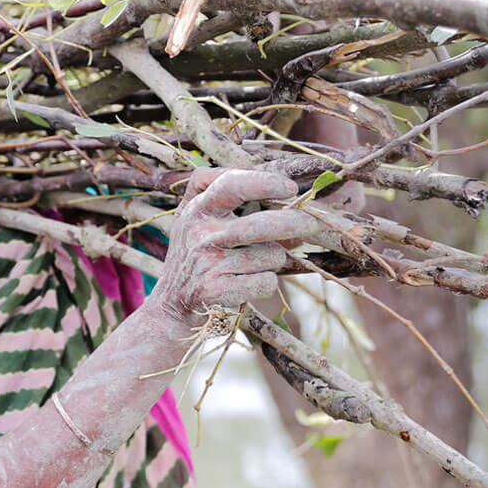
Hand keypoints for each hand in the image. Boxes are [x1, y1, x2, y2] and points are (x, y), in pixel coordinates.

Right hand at [151, 168, 319, 322]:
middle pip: (260, 225)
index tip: (290, 188)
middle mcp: (200, 234)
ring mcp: (207, 263)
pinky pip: (265, 282)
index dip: (264, 182)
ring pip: (270, 256)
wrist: (172, 305)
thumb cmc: (195, 254)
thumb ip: (220, 189)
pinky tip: (250, 283)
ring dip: (274, 260)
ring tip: (255, 264)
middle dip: (295, 223)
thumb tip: (278, 187)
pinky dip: (267, 283)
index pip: (231, 185)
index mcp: (198, 208)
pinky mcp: (214, 291)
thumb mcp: (193, 214)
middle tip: (315, 224)